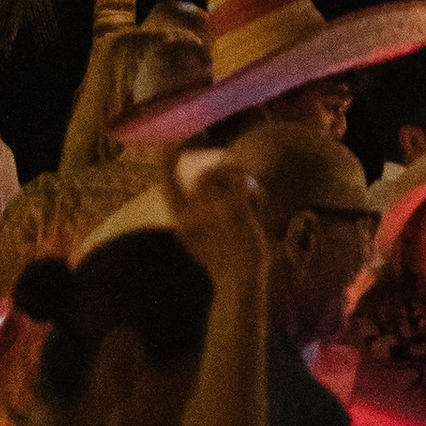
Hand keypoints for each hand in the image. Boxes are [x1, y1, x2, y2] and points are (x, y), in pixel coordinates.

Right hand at [171, 156, 269, 296]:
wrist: (239, 279)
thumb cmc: (221, 260)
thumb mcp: (198, 240)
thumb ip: (192, 214)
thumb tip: (195, 184)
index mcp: (183, 224)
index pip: (169, 188)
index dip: (166, 166)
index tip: (166, 146)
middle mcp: (194, 216)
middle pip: (204, 177)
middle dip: (222, 173)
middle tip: (237, 180)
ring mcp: (213, 210)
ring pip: (223, 175)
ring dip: (238, 178)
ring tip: (249, 195)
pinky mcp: (234, 207)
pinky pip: (242, 181)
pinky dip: (254, 190)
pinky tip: (259, 203)